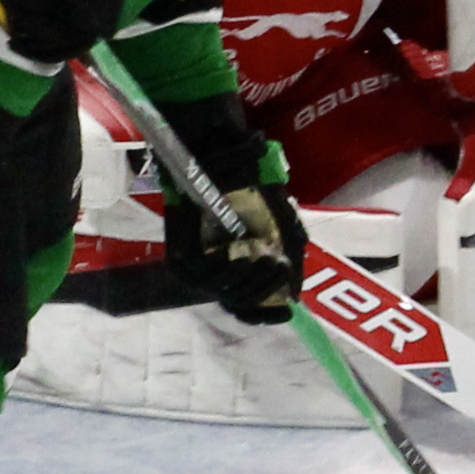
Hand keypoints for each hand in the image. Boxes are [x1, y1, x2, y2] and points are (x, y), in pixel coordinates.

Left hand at [152, 93, 305, 323]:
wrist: (225, 160)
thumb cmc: (254, 188)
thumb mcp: (284, 225)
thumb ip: (293, 260)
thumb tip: (294, 296)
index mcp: (240, 265)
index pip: (250, 303)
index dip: (267, 313)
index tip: (287, 312)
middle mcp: (218, 270)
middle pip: (240, 302)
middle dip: (264, 291)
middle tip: (279, 268)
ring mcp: (197, 266)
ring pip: (223, 294)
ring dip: (248, 283)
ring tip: (263, 261)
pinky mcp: (180, 257)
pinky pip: (203, 278)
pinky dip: (225, 272)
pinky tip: (240, 258)